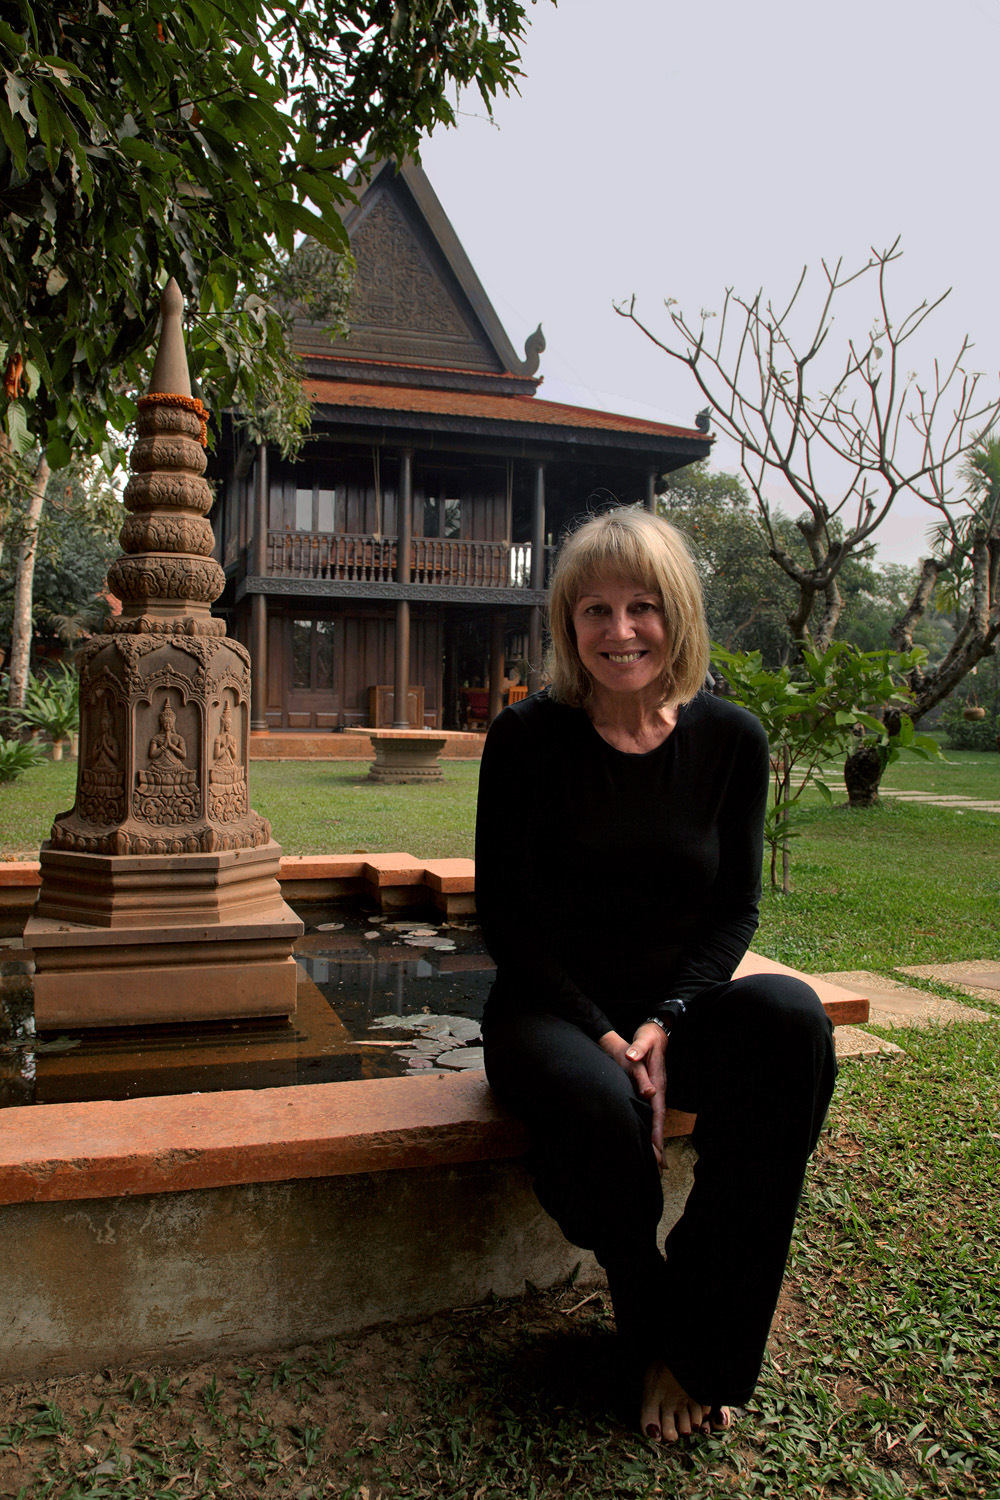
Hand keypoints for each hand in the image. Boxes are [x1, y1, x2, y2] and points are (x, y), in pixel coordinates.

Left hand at [598, 1023, 667, 1165]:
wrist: (654, 1033)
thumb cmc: (646, 1039)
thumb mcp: (642, 1043)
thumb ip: (637, 1051)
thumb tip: (633, 1058)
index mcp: (657, 1082)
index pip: (657, 1110)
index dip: (656, 1130)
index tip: (656, 1149)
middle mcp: (659, 1089)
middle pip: (659, 1120)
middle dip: (658, 1142)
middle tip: (658, 1167)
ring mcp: (656, 1091)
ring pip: (655, 1119)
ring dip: (655, 1138)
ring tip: (655, 1161)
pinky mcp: (650, 1091)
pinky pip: (651, 1114)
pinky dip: (650, 1128)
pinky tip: (646, 1137)